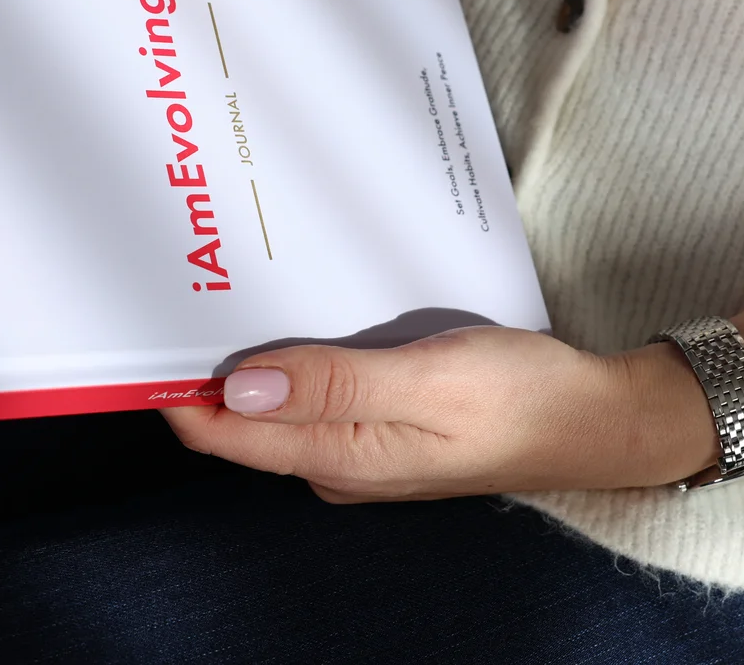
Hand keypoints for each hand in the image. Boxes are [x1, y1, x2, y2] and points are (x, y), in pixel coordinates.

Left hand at [159, 326, 721, 502]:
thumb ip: (333, 386)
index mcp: (338, 459)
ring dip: (250, 355)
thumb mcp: (428, 382)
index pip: (222, 435)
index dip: (173, 387)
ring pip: (275, 402)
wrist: (600, 420)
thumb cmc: (523, 400)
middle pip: (239, 421)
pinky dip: (293, 355)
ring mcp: (358, 448)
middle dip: (205, 362)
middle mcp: (335, 462)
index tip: (143, 326)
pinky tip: (297, 315)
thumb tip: (239, 391)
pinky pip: (315, 393)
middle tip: (180, 280)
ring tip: (222, 285)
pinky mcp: (382, 426)